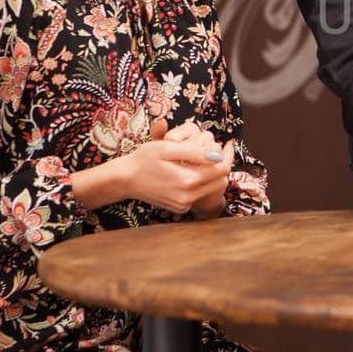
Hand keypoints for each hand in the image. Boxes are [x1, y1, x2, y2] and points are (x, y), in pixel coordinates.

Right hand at [71, 118, 232, 215]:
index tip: (227, 143)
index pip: (222, 169)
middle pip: (221, 180)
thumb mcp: (168, 148)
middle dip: (221, 164)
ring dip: (213, 173)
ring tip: (203, 159)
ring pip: (212, 188)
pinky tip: (192, 170)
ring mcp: (184, 204)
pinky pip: (200, 194)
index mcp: (187, 181)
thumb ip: (195, 152)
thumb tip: (218, 155)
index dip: (227, 154)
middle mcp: (188, 197)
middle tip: (215, 150)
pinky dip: (202, 182)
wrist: (124, 179)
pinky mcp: (180, 207)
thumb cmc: (143, 159)